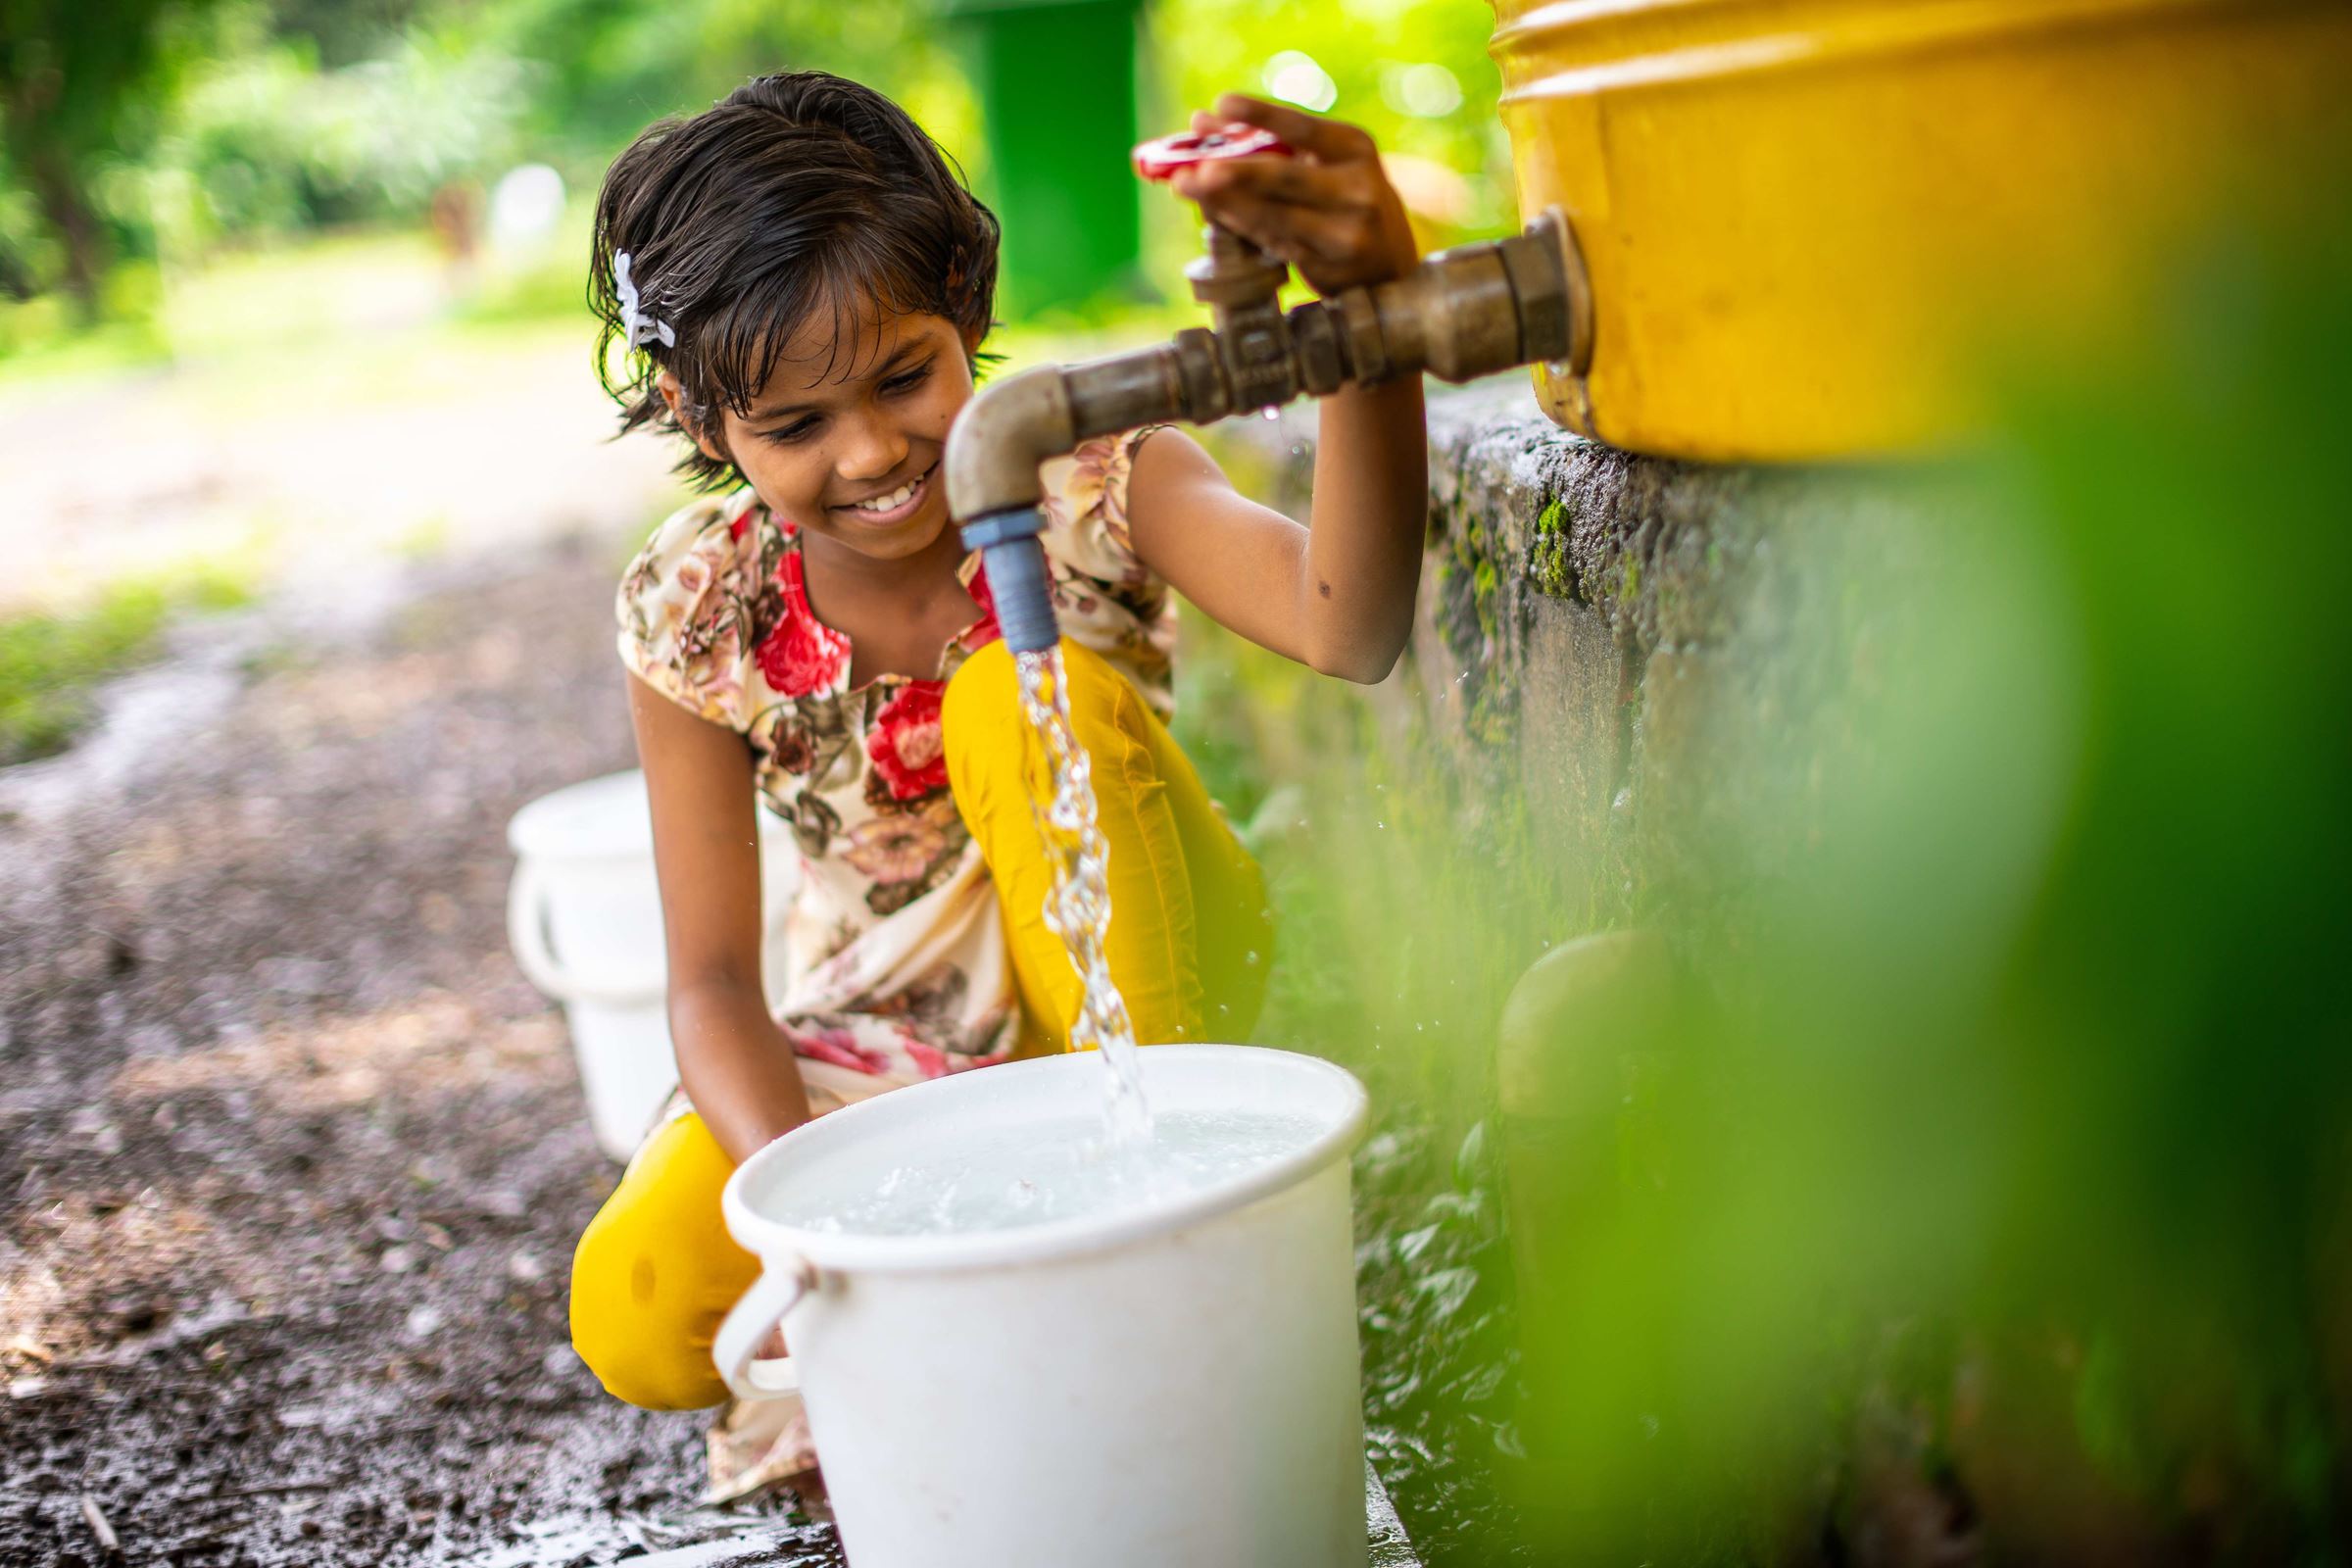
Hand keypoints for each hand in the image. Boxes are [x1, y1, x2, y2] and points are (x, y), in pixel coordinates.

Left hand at [1168, 94, 1419, 296]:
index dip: (1263, 115)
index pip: (1304, 127)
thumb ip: (1269, 143)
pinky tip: (1212, 210)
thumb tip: (1202, 123)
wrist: (1389, 267)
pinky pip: (1273, 241)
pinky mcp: (1329, 266)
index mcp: (1355, 148)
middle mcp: (1357, 188)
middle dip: (1237, 171)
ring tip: (1184, 185)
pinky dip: (1239, 224)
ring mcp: (1346, 232)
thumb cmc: (1345, 201)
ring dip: (1224, 201)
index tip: (1223, 103)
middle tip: (1196, 167)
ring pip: (1273, 215)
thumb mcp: (1326, 165)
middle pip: (1286, 177)